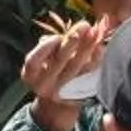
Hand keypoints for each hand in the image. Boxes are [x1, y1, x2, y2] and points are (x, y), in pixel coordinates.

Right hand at [20, 16, 107, 130]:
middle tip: (83, 26)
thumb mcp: (41, 62)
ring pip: (77, 67)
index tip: (57, 37)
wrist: (56, 104)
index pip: (33, 62)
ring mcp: (62, 91)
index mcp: (30, 76)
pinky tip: (100, 47)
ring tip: (95, 31)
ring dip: (87, 47)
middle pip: (58, 63)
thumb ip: (48, 46)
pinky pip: (89, 75)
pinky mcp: (78, 94)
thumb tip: (65, 32)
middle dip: (72, 42)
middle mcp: (44, 86)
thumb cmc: (48, 72)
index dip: (45, 48)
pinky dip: (96, 60)